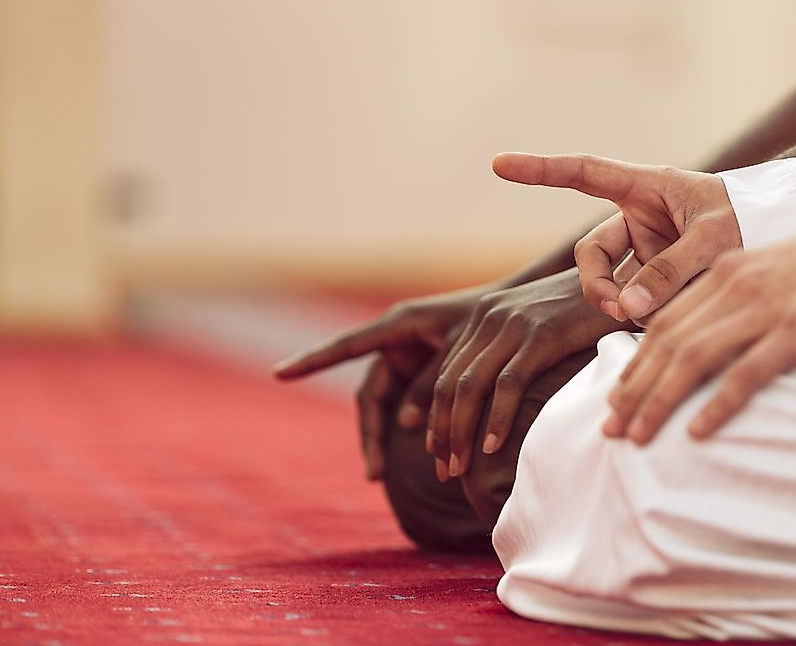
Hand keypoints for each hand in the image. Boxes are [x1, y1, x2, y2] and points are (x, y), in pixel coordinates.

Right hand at [272, 286, 489, 478]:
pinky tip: (405, 460)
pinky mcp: (419, 376)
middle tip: (373, 472)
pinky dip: (404, 432)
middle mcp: (396, 343)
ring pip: (384, 406)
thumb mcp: (462, 352)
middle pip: (370, 394)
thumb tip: (405, 424)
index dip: (313, 360)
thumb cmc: (489, 324)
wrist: (516, 319)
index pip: (347, 346)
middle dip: (369, 432)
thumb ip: (435, 384)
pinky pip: (403, 407)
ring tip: (377, 475)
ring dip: (382, 438)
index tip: (280, 373)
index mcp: (399, 326)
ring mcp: (406, 361)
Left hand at [426, 268, 624, 480]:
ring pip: (470, 386)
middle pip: (450, 383)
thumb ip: (513, 352)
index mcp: (485, 315)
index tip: (438, 453)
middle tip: (444, 470)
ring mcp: (515, 323)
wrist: (623, 280)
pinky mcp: (542, 334)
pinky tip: (492, 448)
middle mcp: (491, 316)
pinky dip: (497, 419)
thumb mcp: (538, 328)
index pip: (447, 372)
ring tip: (459, 469)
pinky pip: (508, 384)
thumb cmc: (585, 313)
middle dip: (442, 431)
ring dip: (460, 432)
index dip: (437, 417)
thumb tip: (496, 399)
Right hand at [493, 153, 741, 321]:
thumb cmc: (754, 220)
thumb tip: (627, 310)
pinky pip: (639, 305)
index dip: (540, 170)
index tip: (497, 164)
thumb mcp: (717, 240)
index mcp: (646, 187)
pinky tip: (678, 324)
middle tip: (619, 311)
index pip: (583, 173)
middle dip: (597, 286)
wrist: (787, 235)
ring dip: (630, 307)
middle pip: (591, 255)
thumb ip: (672, 271)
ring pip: (613, 287)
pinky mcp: (661, 281)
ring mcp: (648, 252)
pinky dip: (651, 318)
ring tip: (666, 319)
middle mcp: (640, 219)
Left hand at [604, 224, 795, 443]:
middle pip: (667, 342)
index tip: (617, 398)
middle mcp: (737, 287)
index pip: (664, 320)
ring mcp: (766, 308)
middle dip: (634, 389)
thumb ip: (737, 297)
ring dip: (660, 401)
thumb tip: (707, 338)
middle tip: (611, 429)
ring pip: (694, 358)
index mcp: (727, 271)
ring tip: (638, 437)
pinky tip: (698, 432)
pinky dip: (718, 405)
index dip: (635, 362)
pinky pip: (747, 373)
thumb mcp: (775, 271)